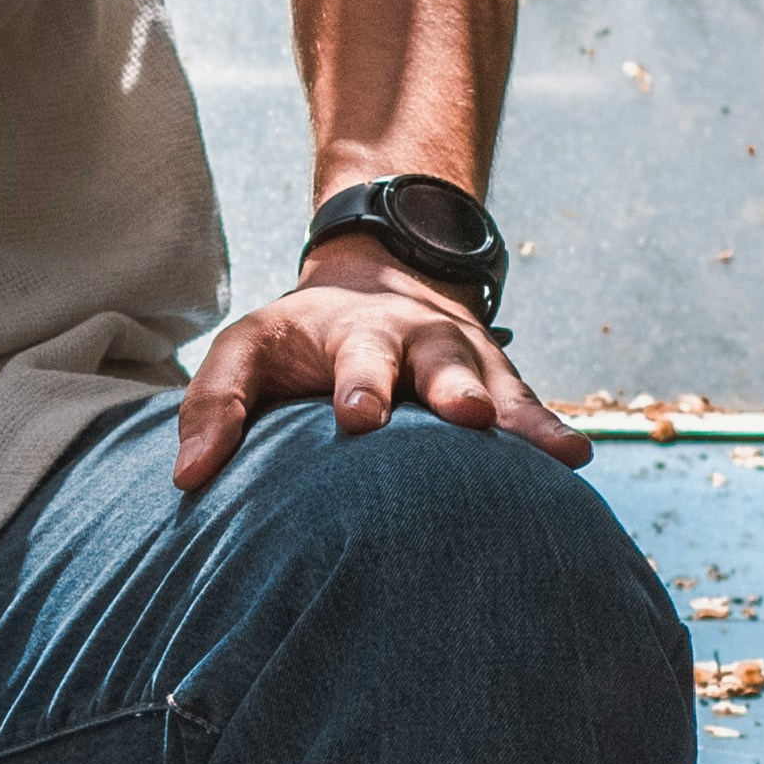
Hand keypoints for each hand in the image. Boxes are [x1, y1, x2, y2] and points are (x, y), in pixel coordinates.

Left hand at [173, 241, 591, 490]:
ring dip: (518, 416)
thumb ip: (213, 404)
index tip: (358, 418)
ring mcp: (464, 360)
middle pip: (436, 359)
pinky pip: (527, 409)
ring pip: (496, 384)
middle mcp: (416, 339)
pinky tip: (575, 458)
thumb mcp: (245, 350)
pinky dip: (548, 432)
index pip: (353, 355)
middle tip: (464, 415)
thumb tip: (188, 477)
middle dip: (451, 386)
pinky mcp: (498, 387)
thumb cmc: (296, 343)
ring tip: (554, 450)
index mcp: (351, 331)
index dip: (358, 383)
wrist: (377, 287)